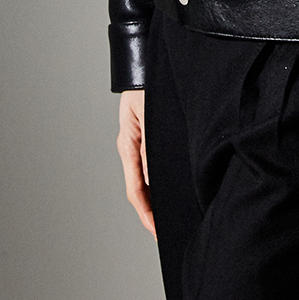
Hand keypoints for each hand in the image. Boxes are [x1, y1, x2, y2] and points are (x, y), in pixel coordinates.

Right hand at [117, 89, 155, 238]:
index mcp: (128, 146)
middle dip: (151, 213)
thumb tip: (153, 178)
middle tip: (165, 233)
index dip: (146, 213)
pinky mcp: (147, 139)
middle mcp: (131, 149)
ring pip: (145, 181)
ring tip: (170, 218)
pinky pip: (150, 168)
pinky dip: (158, 184)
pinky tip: (170, 190)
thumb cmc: (145, 86)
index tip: (156, 230)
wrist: (145, 65)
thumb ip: (149, 146)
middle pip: (140, 190)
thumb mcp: (147, 115)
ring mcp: (139, 145)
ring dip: (155, 200)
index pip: (135, 190)